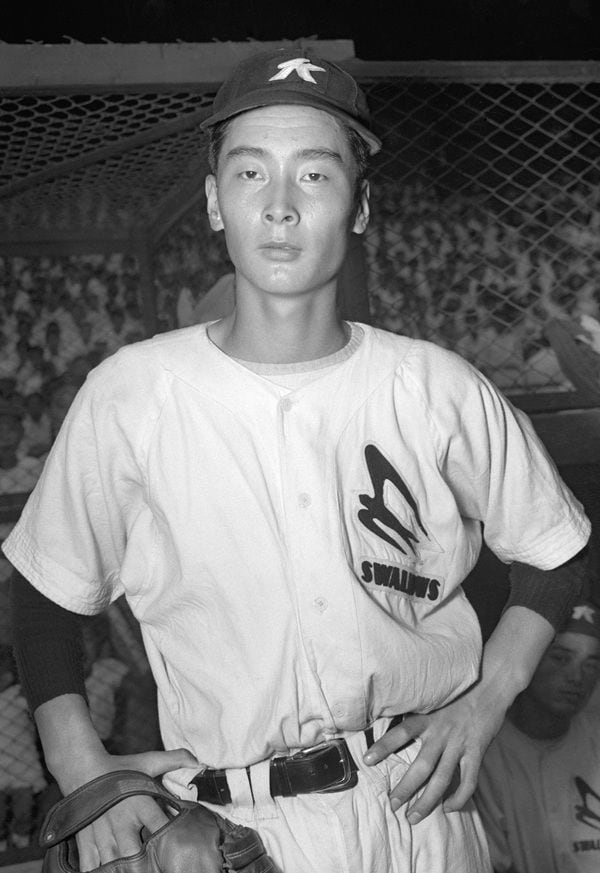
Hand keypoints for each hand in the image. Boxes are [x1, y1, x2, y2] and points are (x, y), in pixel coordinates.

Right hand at [70, 747, 197, 870]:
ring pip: (113, 864)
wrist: (83, 769)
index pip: (160, 826)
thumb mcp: (148, 761)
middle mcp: (121, 822)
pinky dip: (98, 872)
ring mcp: (102, 834)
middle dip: (144, 865)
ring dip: (124, 870)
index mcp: (140, 803)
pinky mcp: (86, 841)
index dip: (171, 838)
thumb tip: (198, 762)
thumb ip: (175, 760)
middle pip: (133, 854)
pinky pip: (90, 866)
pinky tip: (110, 872)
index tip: (180, 848)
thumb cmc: (120, 768)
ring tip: (136, 871)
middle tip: (157, 868)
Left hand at [363, 690, 505, 824]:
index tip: (367, 760)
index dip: (383, 746)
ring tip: (413, 817)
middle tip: (392, 805)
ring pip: (441, 779)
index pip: (400, 733)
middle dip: (405, 788)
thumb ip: (418, 712)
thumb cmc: (458, 690)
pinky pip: (468, 781)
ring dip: (427, 801)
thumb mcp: (432, 696)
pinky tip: (449, 808)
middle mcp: (442, 732)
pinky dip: (459, 798)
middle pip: (421, 766)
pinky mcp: (477, 751)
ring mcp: (460, 744)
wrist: (490, 683)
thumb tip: (394, 722)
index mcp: (427, 717)